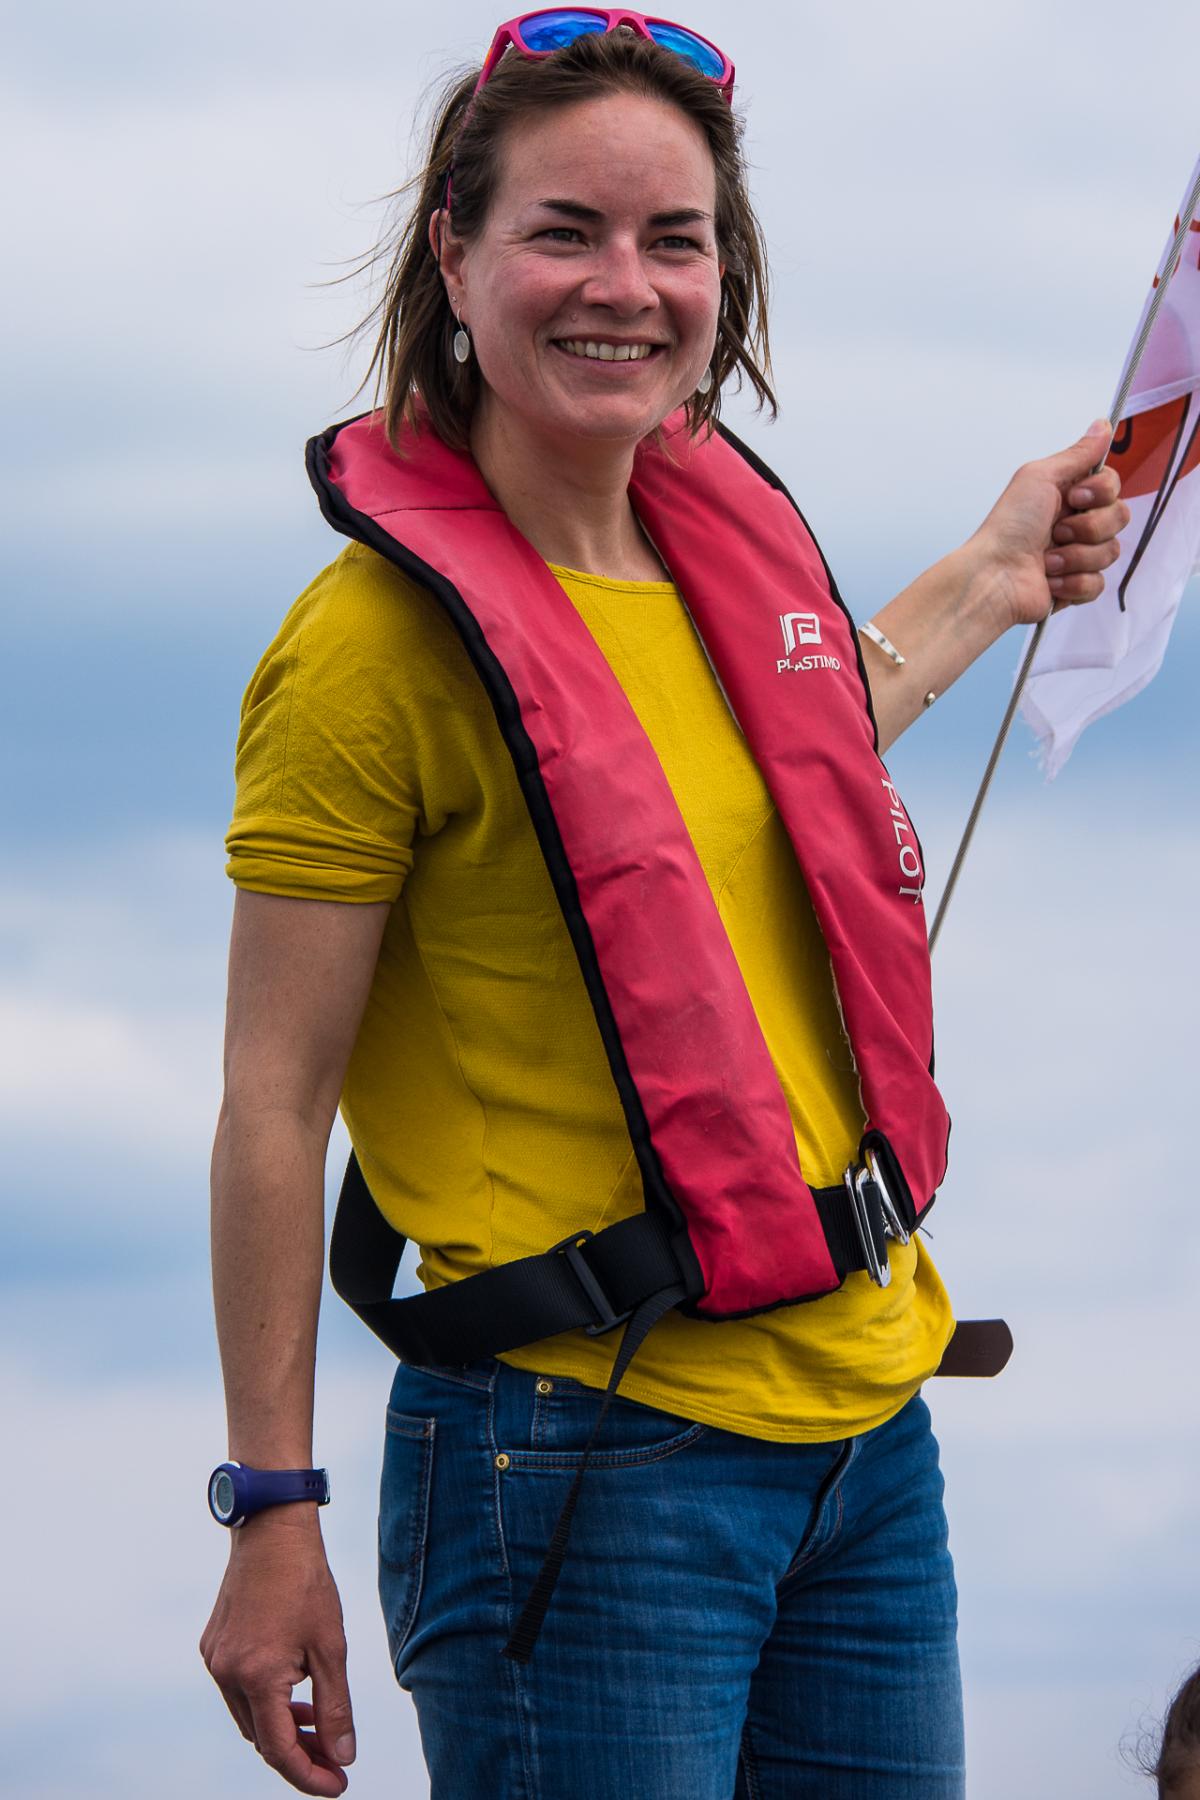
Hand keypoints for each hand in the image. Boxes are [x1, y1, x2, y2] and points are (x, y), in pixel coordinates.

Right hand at [200, 1511, 355, 1795]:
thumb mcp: (331, 1646)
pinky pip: (239, 1690)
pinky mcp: (213, 1645)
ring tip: (320, 1724)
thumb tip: (343, 1756)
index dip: (309, 1775)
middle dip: (300, 1754)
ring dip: (283, 1727)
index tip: (338, 1785)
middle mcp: (226, 1674)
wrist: (271, 1529)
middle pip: (262, 1737)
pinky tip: (295, 1691)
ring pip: (249, 1716)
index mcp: (256, 1677)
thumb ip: (336, 1707)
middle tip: (336, 1757)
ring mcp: (215, 1659)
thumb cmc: (306, 1581)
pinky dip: (267, 1700)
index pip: (279, 1751)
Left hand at [972, 418, 1130, 630]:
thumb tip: (1103, 424)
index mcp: (1069, 495)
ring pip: (1111, 551)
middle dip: (1089, 527)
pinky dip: (1073, 583)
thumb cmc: (1009, 525)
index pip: (1112, 486)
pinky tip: (1049, 580)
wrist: (994, 576)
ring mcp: (1078, 556)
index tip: (1074, 497)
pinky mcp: (1076, 587)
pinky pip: (1098, 583)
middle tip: (1055, 531)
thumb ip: (1077, 454)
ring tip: (1047, 560)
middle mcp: (1076, 523)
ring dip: (1076, 556)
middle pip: (1119, 517)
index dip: (1100, 493)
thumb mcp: (1040, 477)